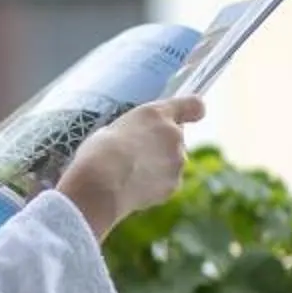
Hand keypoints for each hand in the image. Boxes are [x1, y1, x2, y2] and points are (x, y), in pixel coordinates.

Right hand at [56, 95, 204, 240]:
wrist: (100, 185)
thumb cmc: (98, 154)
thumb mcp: (114, 128)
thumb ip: (137, 131)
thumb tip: (138, 141)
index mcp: (156, 114)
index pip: (193, 105)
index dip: (192, 110)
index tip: (192, 115)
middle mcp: (173, 134)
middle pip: (176, 137)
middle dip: (161, 145)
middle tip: (134, 156)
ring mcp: (177, 161)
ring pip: (172, 161)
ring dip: (158, 166)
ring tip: (128, 174)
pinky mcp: (174, 184)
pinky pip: (167, 182)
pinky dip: (155, 186)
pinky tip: (132, 187)